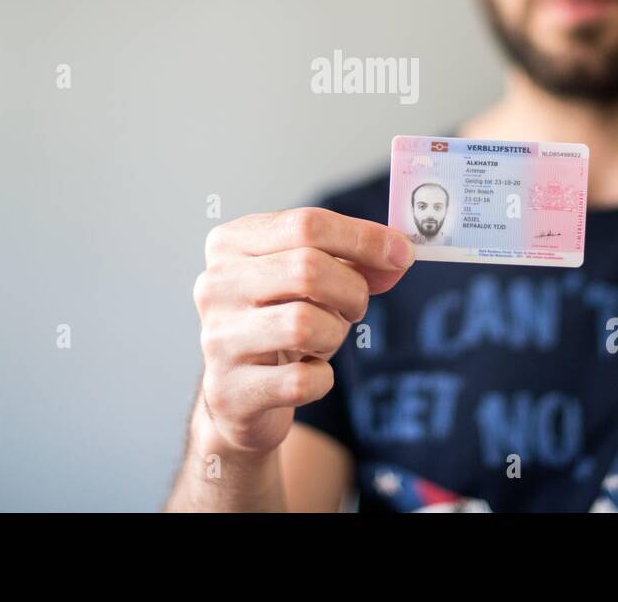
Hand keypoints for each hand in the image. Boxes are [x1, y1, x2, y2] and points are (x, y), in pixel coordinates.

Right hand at [192, 207, 414, 454]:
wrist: (238, 392)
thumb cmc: (279, 320)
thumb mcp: (313, 280)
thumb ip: (357, 261)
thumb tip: (400, 254)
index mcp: (231, 243)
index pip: (306, 224)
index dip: (364, 238)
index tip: (402, 254)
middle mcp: (215, 285)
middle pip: (307, 268)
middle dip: (351, 290)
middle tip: (356, 306)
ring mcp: (217, 338)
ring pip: (303, 324)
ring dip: (335, 333)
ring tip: (325, 339)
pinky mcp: (230, 391)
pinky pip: (302, 381)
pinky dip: (322, 378)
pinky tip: (309, 373)